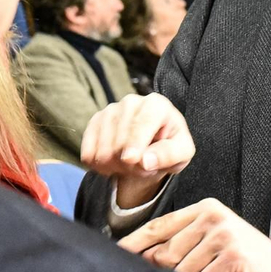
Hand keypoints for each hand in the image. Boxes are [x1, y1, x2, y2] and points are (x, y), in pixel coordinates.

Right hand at [80, 93, 194, 208]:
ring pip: (102, 149)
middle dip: (130, 164)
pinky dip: (99, 165)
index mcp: (156, 104)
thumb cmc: (169, 145)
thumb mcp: (182, 152)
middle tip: (141, 169)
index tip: (130, 159)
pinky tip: (113, 164)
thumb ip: (169, 155)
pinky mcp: (95, 122)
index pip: (141, 124)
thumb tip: (146, 161)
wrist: (152, 145)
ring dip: (115, 167)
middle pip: (120, 140)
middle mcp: (131, 102)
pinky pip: (88, 151)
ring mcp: (110, 110)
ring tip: (130, 166)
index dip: (135, 143)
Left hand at [119, 198, 270, 271]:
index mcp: (204, 209)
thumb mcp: (212, 245)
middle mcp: (212, 216)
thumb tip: (139, 259)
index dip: (134, 243)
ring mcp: (223, 235)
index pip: (158, 226)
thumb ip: (181, 245)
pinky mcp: (232, 256)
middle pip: (164, 254)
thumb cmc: (246, 264)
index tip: (115, 255)